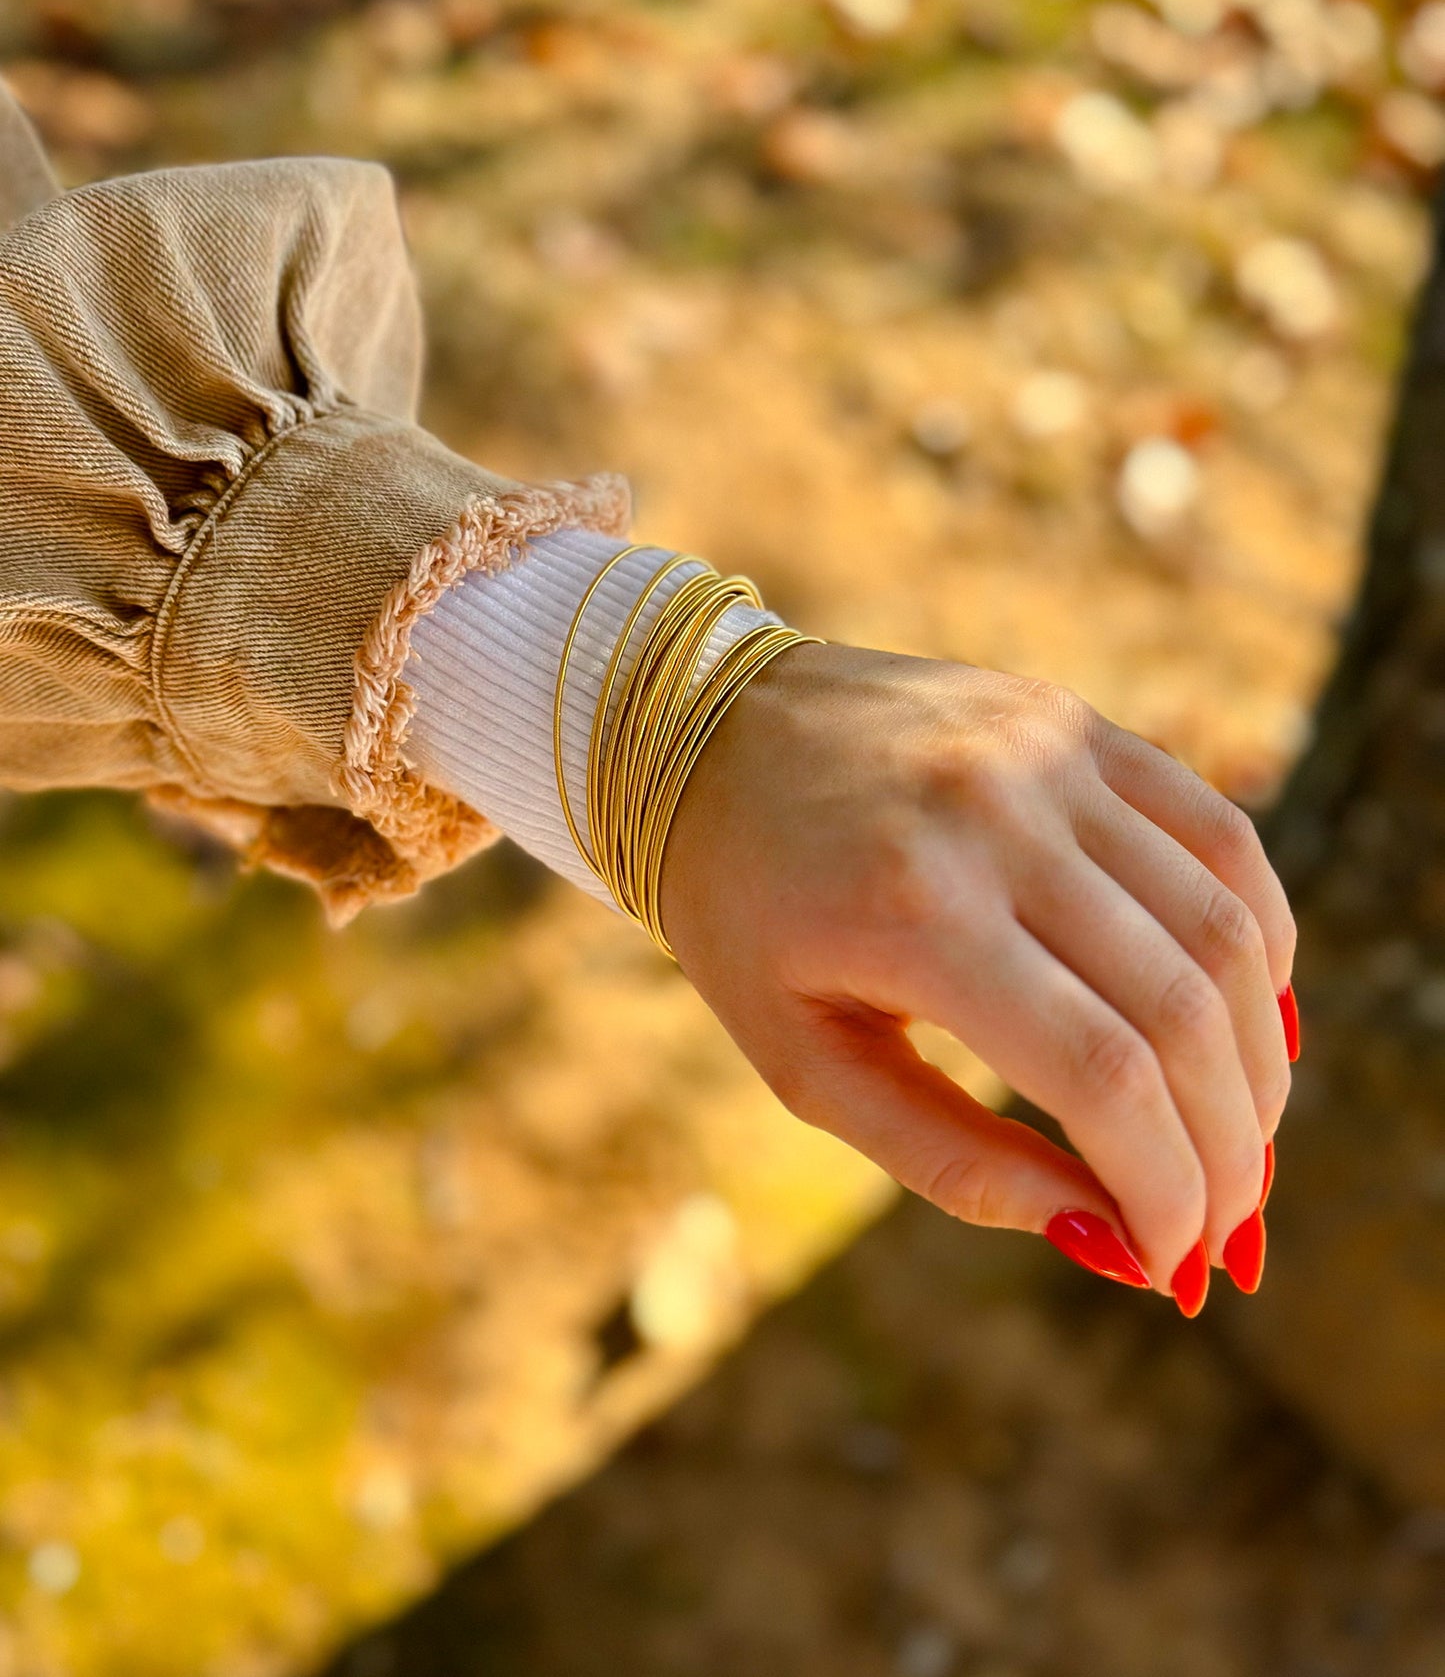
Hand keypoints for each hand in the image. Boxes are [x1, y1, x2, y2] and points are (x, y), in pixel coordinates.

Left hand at [658, 641, 1296, 1311]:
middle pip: (1181, 1011)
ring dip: (1258, 1058)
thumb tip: (1105, 1236)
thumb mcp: (803, 1062)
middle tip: (1228, 1230)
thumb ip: (949, 1159)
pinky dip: (1258, 937)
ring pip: (1222, 927)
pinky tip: (1247, 1017)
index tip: (1177, 1268)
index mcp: (911, 915)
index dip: (1167, 1189)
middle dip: (1228, 1148)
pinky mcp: (1074, 722)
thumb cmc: (741, 916)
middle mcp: (995, 820)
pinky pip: (1218, 835)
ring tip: (1241, 1140)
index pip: (1102, 1077)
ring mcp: (1046, 755)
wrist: (703, 733)